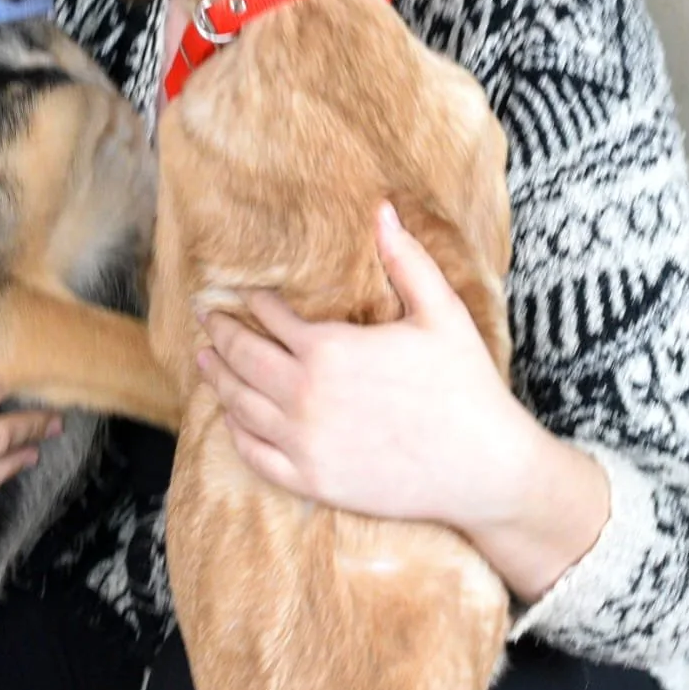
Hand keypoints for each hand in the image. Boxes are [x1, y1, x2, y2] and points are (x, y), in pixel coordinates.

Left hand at [196, 204, 609, 598]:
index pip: (271, 318)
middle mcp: (305, 395)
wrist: (483, 467)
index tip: (245, 295)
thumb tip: (381, 209)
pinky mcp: (312, 480)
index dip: (255, 303)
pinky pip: (255, 455)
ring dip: (218, 379)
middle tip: (206, 318)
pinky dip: (236, 433)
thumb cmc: (465, 386)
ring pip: (240, 406)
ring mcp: (304, 442)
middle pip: (242, 359)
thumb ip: (406, 260)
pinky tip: (233, 419)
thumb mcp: (440, 312)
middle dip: (220, 334)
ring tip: (205, 361)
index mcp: (329, 349)